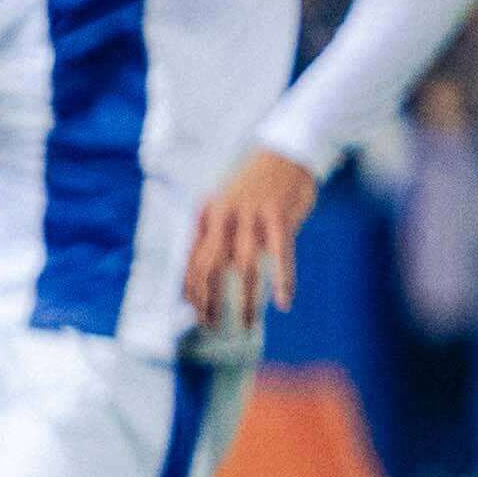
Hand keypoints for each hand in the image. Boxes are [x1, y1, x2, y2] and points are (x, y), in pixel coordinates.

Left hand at [183, 146, 318, 334]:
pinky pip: (280, 255)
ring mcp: (251, 216)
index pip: (192, 260)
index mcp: (207, 215)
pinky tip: (284, 302)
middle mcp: (224, 217)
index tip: (193, 311)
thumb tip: (209, 273)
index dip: (190, 289)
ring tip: (246, 324)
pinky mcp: (279, 216)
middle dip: (207, 300)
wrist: (287, 151)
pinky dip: (283, 280)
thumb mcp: (225, 204)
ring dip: (245, 300)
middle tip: (210, 325)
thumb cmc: (256, 184)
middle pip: (209, 267)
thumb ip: (216, 234)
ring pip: (244, 268)